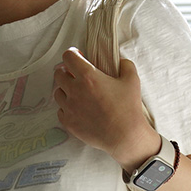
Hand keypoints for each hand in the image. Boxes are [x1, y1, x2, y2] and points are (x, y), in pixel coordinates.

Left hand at [53, 44, 156, 167]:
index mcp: (88, 76)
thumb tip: (118, 60)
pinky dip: (65, 108)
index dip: (73, 54)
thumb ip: (124, 64)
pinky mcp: (69, 124)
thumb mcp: (132, 79)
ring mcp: (70, 108)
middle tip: (75, 75)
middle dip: (66, 71)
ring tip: (75, 93)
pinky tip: (76, 108)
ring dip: (65, 90)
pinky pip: (60, 111)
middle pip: (58, 74)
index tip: (79, 57)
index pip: (68, 56)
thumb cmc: (128, 108)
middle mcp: (75, 90)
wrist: (124, 136)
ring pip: (57, 92)